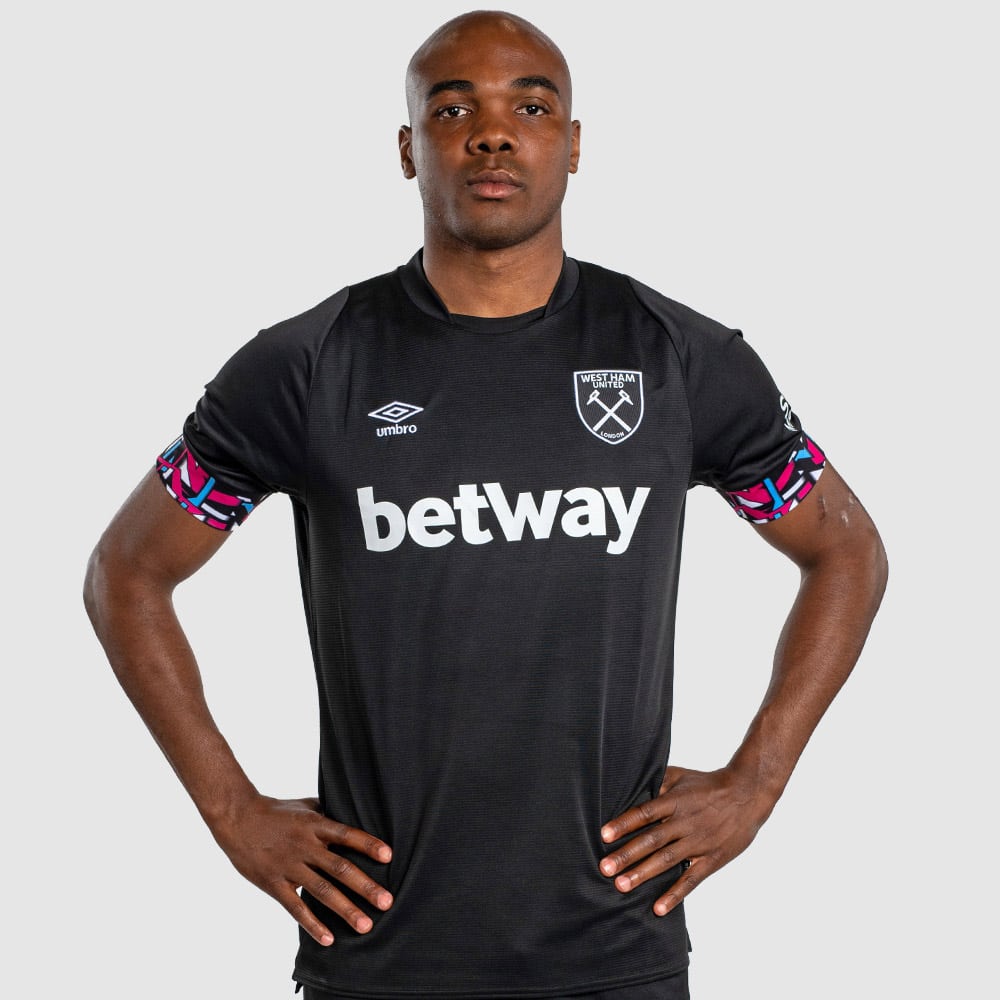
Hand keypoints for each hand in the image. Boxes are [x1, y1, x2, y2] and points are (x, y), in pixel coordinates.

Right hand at [208, 794, 392, 944]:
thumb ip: (329, 815)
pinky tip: (328, 939)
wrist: (238, 818)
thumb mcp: (306, 806)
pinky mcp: (274, 884)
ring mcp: (289, 866)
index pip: (346, 834)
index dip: (368, 844)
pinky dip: (312, 924)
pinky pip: (295, 907)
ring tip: (365, 926)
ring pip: (321, 890)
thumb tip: (356, 816)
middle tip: (387, 902)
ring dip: (345, 909)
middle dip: (365, 886)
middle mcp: (305, 846)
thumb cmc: (277, 812)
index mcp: (315, 825)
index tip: (389, 856)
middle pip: (339, 867)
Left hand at [599, 765, 776, 915]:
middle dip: (627, 855)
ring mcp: (698, 842)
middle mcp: (684, 823)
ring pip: (667, 861)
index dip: (624, 823)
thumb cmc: (707, 784)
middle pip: (652, 840)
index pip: (645, 813)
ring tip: (621, 886)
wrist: (747, 794)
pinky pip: (691, 879)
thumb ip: (656, 783)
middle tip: (605, 868)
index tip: (604, 835)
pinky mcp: (712, 859)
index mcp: (675, 801)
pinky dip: (675, 894)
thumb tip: (630, 786)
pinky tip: (658, 908)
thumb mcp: (680, 775)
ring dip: (643, 874)